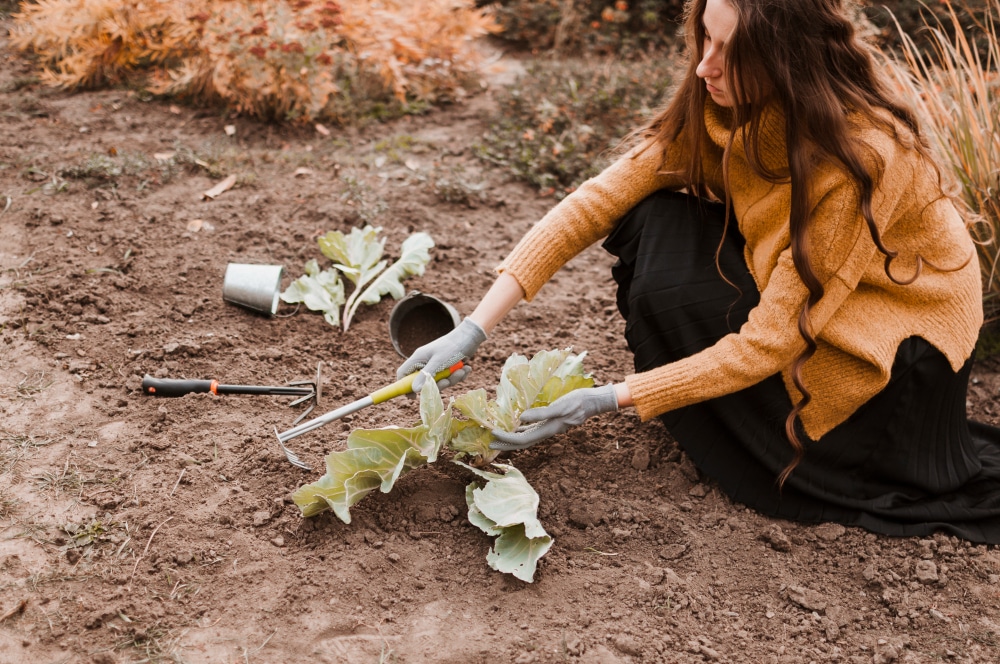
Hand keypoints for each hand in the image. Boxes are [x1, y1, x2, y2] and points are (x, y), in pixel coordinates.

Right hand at [397, 317, 486, 391]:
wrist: (470, 337)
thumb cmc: (452, 346)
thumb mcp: (438, 362)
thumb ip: (425, 376)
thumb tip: (414, 390)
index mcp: (418, 358)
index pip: (403, 373)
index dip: (404, 386)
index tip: (413, 397)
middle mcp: (425, 362)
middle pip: (424, 382)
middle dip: (438, 384)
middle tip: (447, 381)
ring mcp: (437, 365)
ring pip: (440, 381)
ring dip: (452, 379)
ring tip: (461, 370)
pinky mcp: (447, 367)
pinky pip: (450, 378)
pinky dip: (458, 375)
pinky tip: (466, 368)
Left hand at [490, 384, 618, 449]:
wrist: (594, 401)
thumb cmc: (578, 402)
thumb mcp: (560, 406)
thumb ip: (541, 413)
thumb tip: (521, 418)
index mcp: (548, 430)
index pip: (522, 439)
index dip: (506, 439)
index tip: (493, 434)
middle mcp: (546, 431)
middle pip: (522, 442)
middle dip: (506, 444)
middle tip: (489, 443)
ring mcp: (548, 427)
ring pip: (526, 436)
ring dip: (511, 437)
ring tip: (497, 435)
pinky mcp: (550, 421)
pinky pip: (532, 428)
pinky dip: (521, 428)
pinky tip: (514, 425)